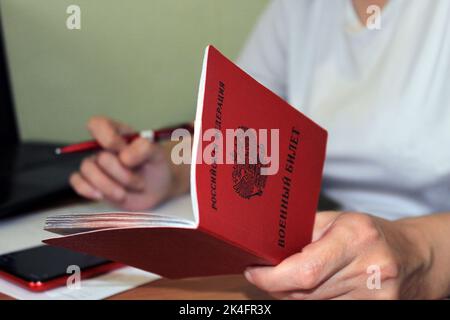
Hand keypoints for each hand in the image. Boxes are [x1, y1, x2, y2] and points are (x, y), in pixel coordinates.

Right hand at [70, 116, 181, 210]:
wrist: (158, 187)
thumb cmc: (156, 165)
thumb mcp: (157, 154)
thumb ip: (145, 149)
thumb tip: (124, 157)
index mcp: (118, 133)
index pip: (98, 125)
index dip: (106, 137)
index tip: (121, 150)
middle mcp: (103, 148)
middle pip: (100, 157)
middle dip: (121, 174)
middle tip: (140, 182)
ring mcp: (96, 165)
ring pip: (87, 170)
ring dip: (108, 186)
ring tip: (124, 194)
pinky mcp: (91, 182)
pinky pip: (76, 181)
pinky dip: (86, 189)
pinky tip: (101, 196)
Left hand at [244, 211, 433, 298]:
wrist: (413, 256)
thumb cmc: (370, 233)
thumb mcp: (337, 220)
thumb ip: (303, 232)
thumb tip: (268, 245)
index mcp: (355, 238)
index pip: (305, 270)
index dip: (272, 277)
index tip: (253, 272)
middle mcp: (368, 269)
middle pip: (306, 292)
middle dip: (277, 285)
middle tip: (263, 274)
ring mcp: (375, 296)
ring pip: (314, 305)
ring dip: (293, 295)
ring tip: (287, 278)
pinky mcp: (377, 311)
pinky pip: (328, 310)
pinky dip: (311, 301)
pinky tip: (309, 289)